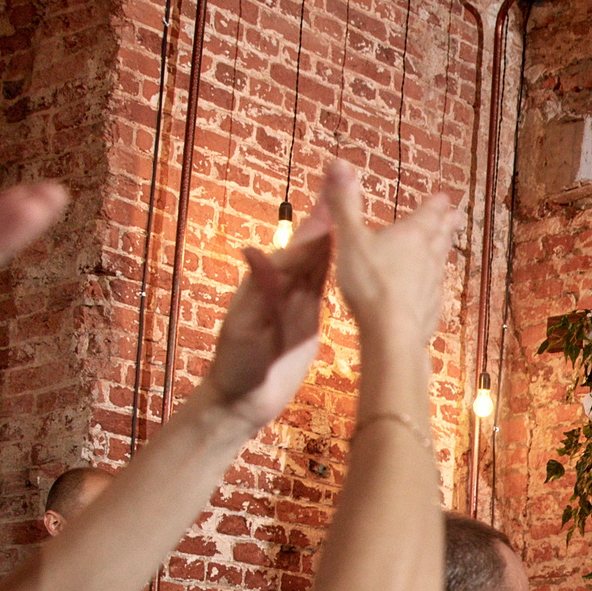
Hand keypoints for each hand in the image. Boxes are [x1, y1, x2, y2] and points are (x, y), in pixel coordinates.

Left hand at [198, 210, 332, 426]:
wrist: (243, 400)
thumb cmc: (237, 365)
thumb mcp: (243, 328)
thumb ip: (257, 292)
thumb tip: (254, 250)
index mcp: (266, 284)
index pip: (297, 250)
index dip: (316, 227)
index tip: (333, 203)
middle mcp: (283, 287)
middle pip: (311, 249)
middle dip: (327, 221)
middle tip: (343, 190)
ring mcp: (298, 303)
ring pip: (321, 264)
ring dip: (336, 239)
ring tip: (353, 214)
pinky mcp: (310, 321)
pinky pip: (327, 288)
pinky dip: (340, 269)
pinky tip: (354, 257)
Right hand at [318, 158, 458, 353]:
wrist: (392, 334)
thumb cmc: (370, 284)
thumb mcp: (350, 238)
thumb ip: (345, 203)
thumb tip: (339, 163)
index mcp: (412, 235)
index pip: (429, 213)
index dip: (436, 203)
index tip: (445, 197)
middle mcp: (429, 257)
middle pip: (441, 235)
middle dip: (447, 223)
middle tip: (457, 215)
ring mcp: (432, 285)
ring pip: (441, 262)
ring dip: (444, 251)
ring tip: (446, 245)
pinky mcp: (430, 310)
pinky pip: (434, 291)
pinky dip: (433, 284)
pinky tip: (431, 289)